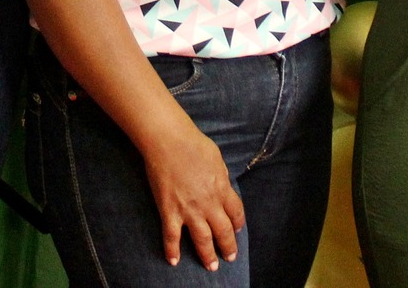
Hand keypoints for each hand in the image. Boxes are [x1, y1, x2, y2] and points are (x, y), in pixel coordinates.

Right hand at [140, 119, 243, 269]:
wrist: (168, 141)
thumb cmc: (193, 143)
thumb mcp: (217, 158)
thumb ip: (221, 175)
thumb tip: (222, 184)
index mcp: (222, 188)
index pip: (236, 212)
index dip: (238, 223)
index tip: (238, 229)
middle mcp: (209, 203)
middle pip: (223, 231)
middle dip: (228, 246)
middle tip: (230, 257)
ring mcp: (189, 210)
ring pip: (203, 239)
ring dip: (208, 255)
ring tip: (212, 266)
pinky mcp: (170, 211)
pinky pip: (172, 236)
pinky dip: (172, 251)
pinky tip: (174, 261)